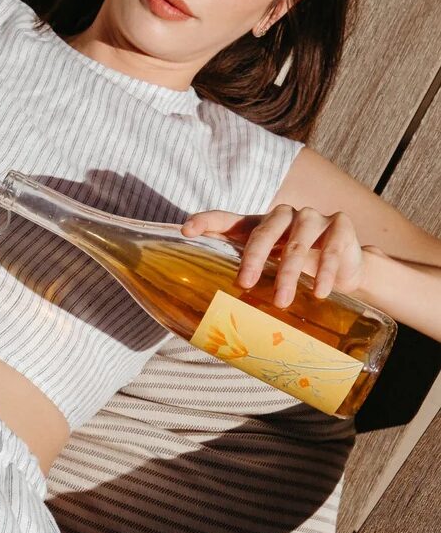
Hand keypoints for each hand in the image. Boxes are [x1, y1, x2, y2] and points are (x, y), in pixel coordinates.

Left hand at [181, 204, 366, 306]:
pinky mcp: (340, 226)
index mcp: (260, 225)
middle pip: (264, 230)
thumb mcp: (271, 273)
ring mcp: (313, 218)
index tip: (186, 231)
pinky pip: (330, 249)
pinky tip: (319, 293)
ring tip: (282, 302)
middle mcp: (284, 216)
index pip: (228, 219)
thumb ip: (248, 280)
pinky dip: (324, 273)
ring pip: (298, 243)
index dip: (207, 221)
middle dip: (253, 257)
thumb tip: (212, 316)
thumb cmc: (299, 271)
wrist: (346, 269)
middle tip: (244, 283)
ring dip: (289, 274)